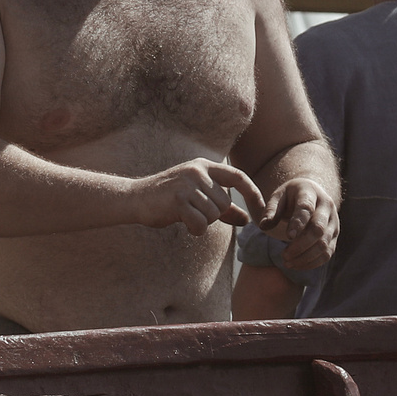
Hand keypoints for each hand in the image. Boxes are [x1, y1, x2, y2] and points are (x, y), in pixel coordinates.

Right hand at [126, 158, 264, 235]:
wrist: (135, 199)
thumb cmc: (168, 199)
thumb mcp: (198, 197)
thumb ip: (224, 207)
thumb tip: (247, 220)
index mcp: (204, 166)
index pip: (238, 177)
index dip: (253, 193)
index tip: (261, 210)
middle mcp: (198, 171)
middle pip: (224, 203)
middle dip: (213, 215)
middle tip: (193, 212)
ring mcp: (187, 184)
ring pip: (213, 215)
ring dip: (202, 222)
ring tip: (184, 214)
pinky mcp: (178, 199)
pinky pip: (201, 224)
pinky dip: (195, 229)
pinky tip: (183, 223)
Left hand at [257, 175, 338, 271]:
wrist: (310, 194)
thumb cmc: (289, 197)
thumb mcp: (278, 197)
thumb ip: (271, 210)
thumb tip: (264, 226)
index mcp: (310, 192)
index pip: (306, 208)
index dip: (298, 223)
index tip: (288, 236)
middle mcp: (326, 206)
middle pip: (318, 229)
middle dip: (301, 245)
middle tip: (284, 256)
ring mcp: (333, 222)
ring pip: (324, 244)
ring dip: (305, 257)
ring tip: (287, 263)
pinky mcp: (334, 236)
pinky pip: (327, 253)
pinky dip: (312, 263)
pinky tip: (296, 265)